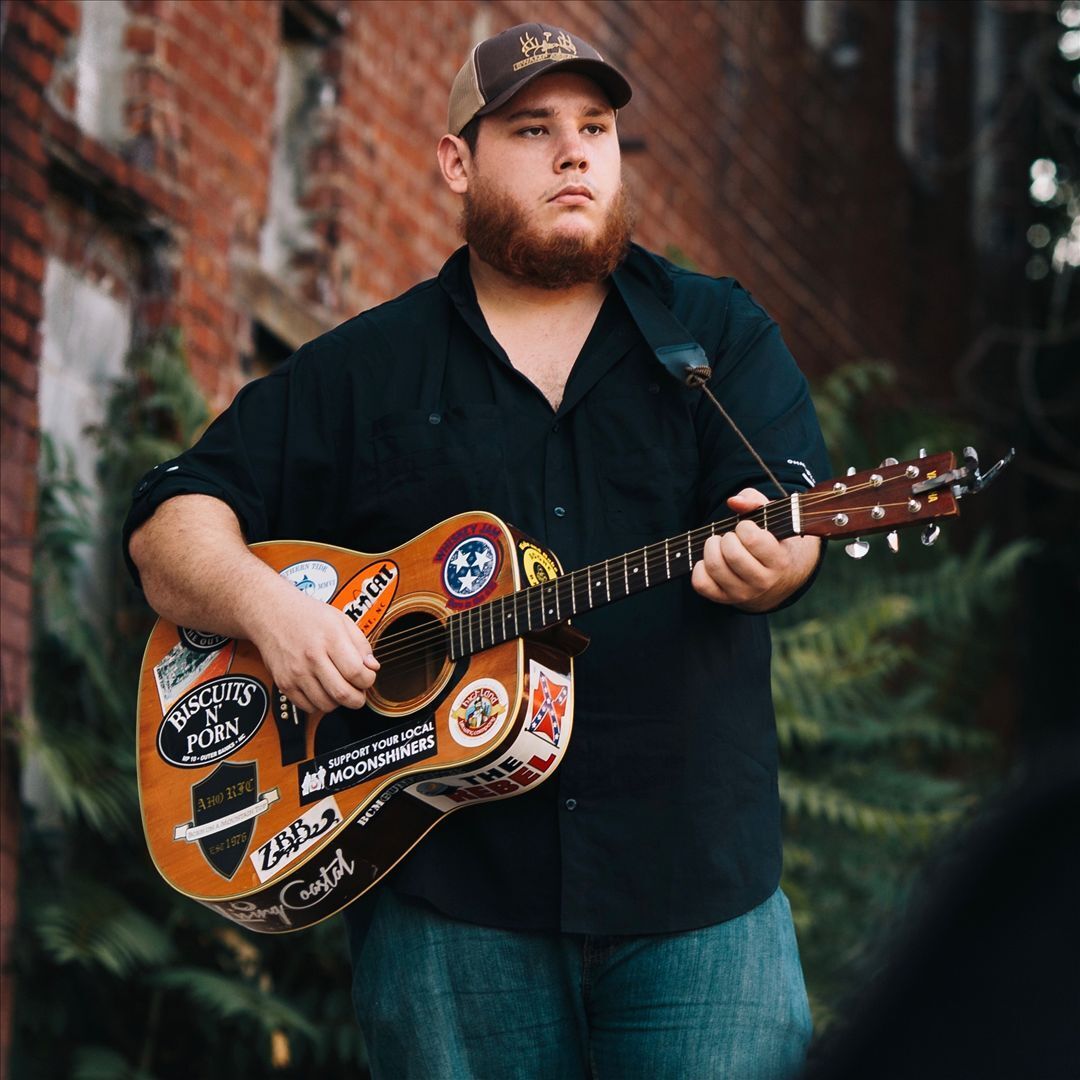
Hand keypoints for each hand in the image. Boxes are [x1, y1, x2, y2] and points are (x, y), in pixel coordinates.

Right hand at [247, 583, 379, 713]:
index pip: (357, 673)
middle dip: (358, 698)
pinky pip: (308, 707)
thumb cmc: (307, 615)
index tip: (368, 676)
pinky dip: (319, 704)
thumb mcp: (341, 620)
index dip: (368, 680)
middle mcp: (312, 657)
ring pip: (326, 705)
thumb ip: (361, 644)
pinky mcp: (284, 683)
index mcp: (330, 639)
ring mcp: (296, 672)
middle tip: (359, 691)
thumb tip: (373, 667)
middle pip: (343, 694)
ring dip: (338, 702)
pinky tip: (322, 689)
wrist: (271, 613)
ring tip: (339, 687)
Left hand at [691, 488, 820, 611]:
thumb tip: (734, 502)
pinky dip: (699, 567)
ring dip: (710, 548)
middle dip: (725, 538)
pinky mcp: (723, 598)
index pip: (753, 540)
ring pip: (715, 567)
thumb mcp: (769, 517)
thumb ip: (754, 501)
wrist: (772, 576)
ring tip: (717, 544)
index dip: (744, 527)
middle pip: (733, 555)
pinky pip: (701, 583)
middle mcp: (763, 581)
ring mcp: (742, 593)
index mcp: (779, 561)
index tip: (745, 527)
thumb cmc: (767, 539)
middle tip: (729, 536)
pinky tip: (708, 560)